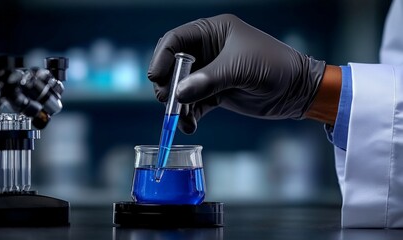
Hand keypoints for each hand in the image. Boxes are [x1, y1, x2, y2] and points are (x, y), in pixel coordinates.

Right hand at [148, 14, 325, 133]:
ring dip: (178, 104)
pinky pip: (195, 102)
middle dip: (168, 84)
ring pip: (183, 87)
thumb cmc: (273, 67)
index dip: (162, 57)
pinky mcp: (216, 92)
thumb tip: (178, 94)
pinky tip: (190, 125)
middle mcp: (209, 50)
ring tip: (181, 118)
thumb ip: (207, 80)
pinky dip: (190, 114)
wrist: (297, 90)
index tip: (156, 77)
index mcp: (213, 32)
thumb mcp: (240, 69)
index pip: (177, 40)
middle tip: (167, 101)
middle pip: (174, 65)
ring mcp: (212, 72)